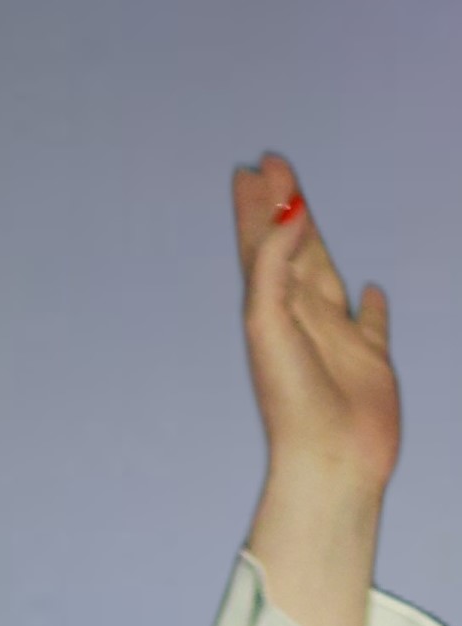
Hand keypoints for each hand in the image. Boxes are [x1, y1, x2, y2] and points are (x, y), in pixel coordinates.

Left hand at [232, 152, 399, 494]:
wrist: (327, 458)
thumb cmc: (291, 396)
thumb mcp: (270, 321)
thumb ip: (275, 266)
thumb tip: (290, 215)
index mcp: (268, 308)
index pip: (259, 245)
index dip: (257, 208)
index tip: (253, 169)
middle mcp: (298, 317)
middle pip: (289, 250)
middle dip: (280, 210)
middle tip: (274, 167)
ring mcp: (334, 338)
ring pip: (325, 274)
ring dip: (316, 241)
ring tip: (307, 209)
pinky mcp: (369, 361)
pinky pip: (372, 324)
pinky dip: (371, 304)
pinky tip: (370, 289)